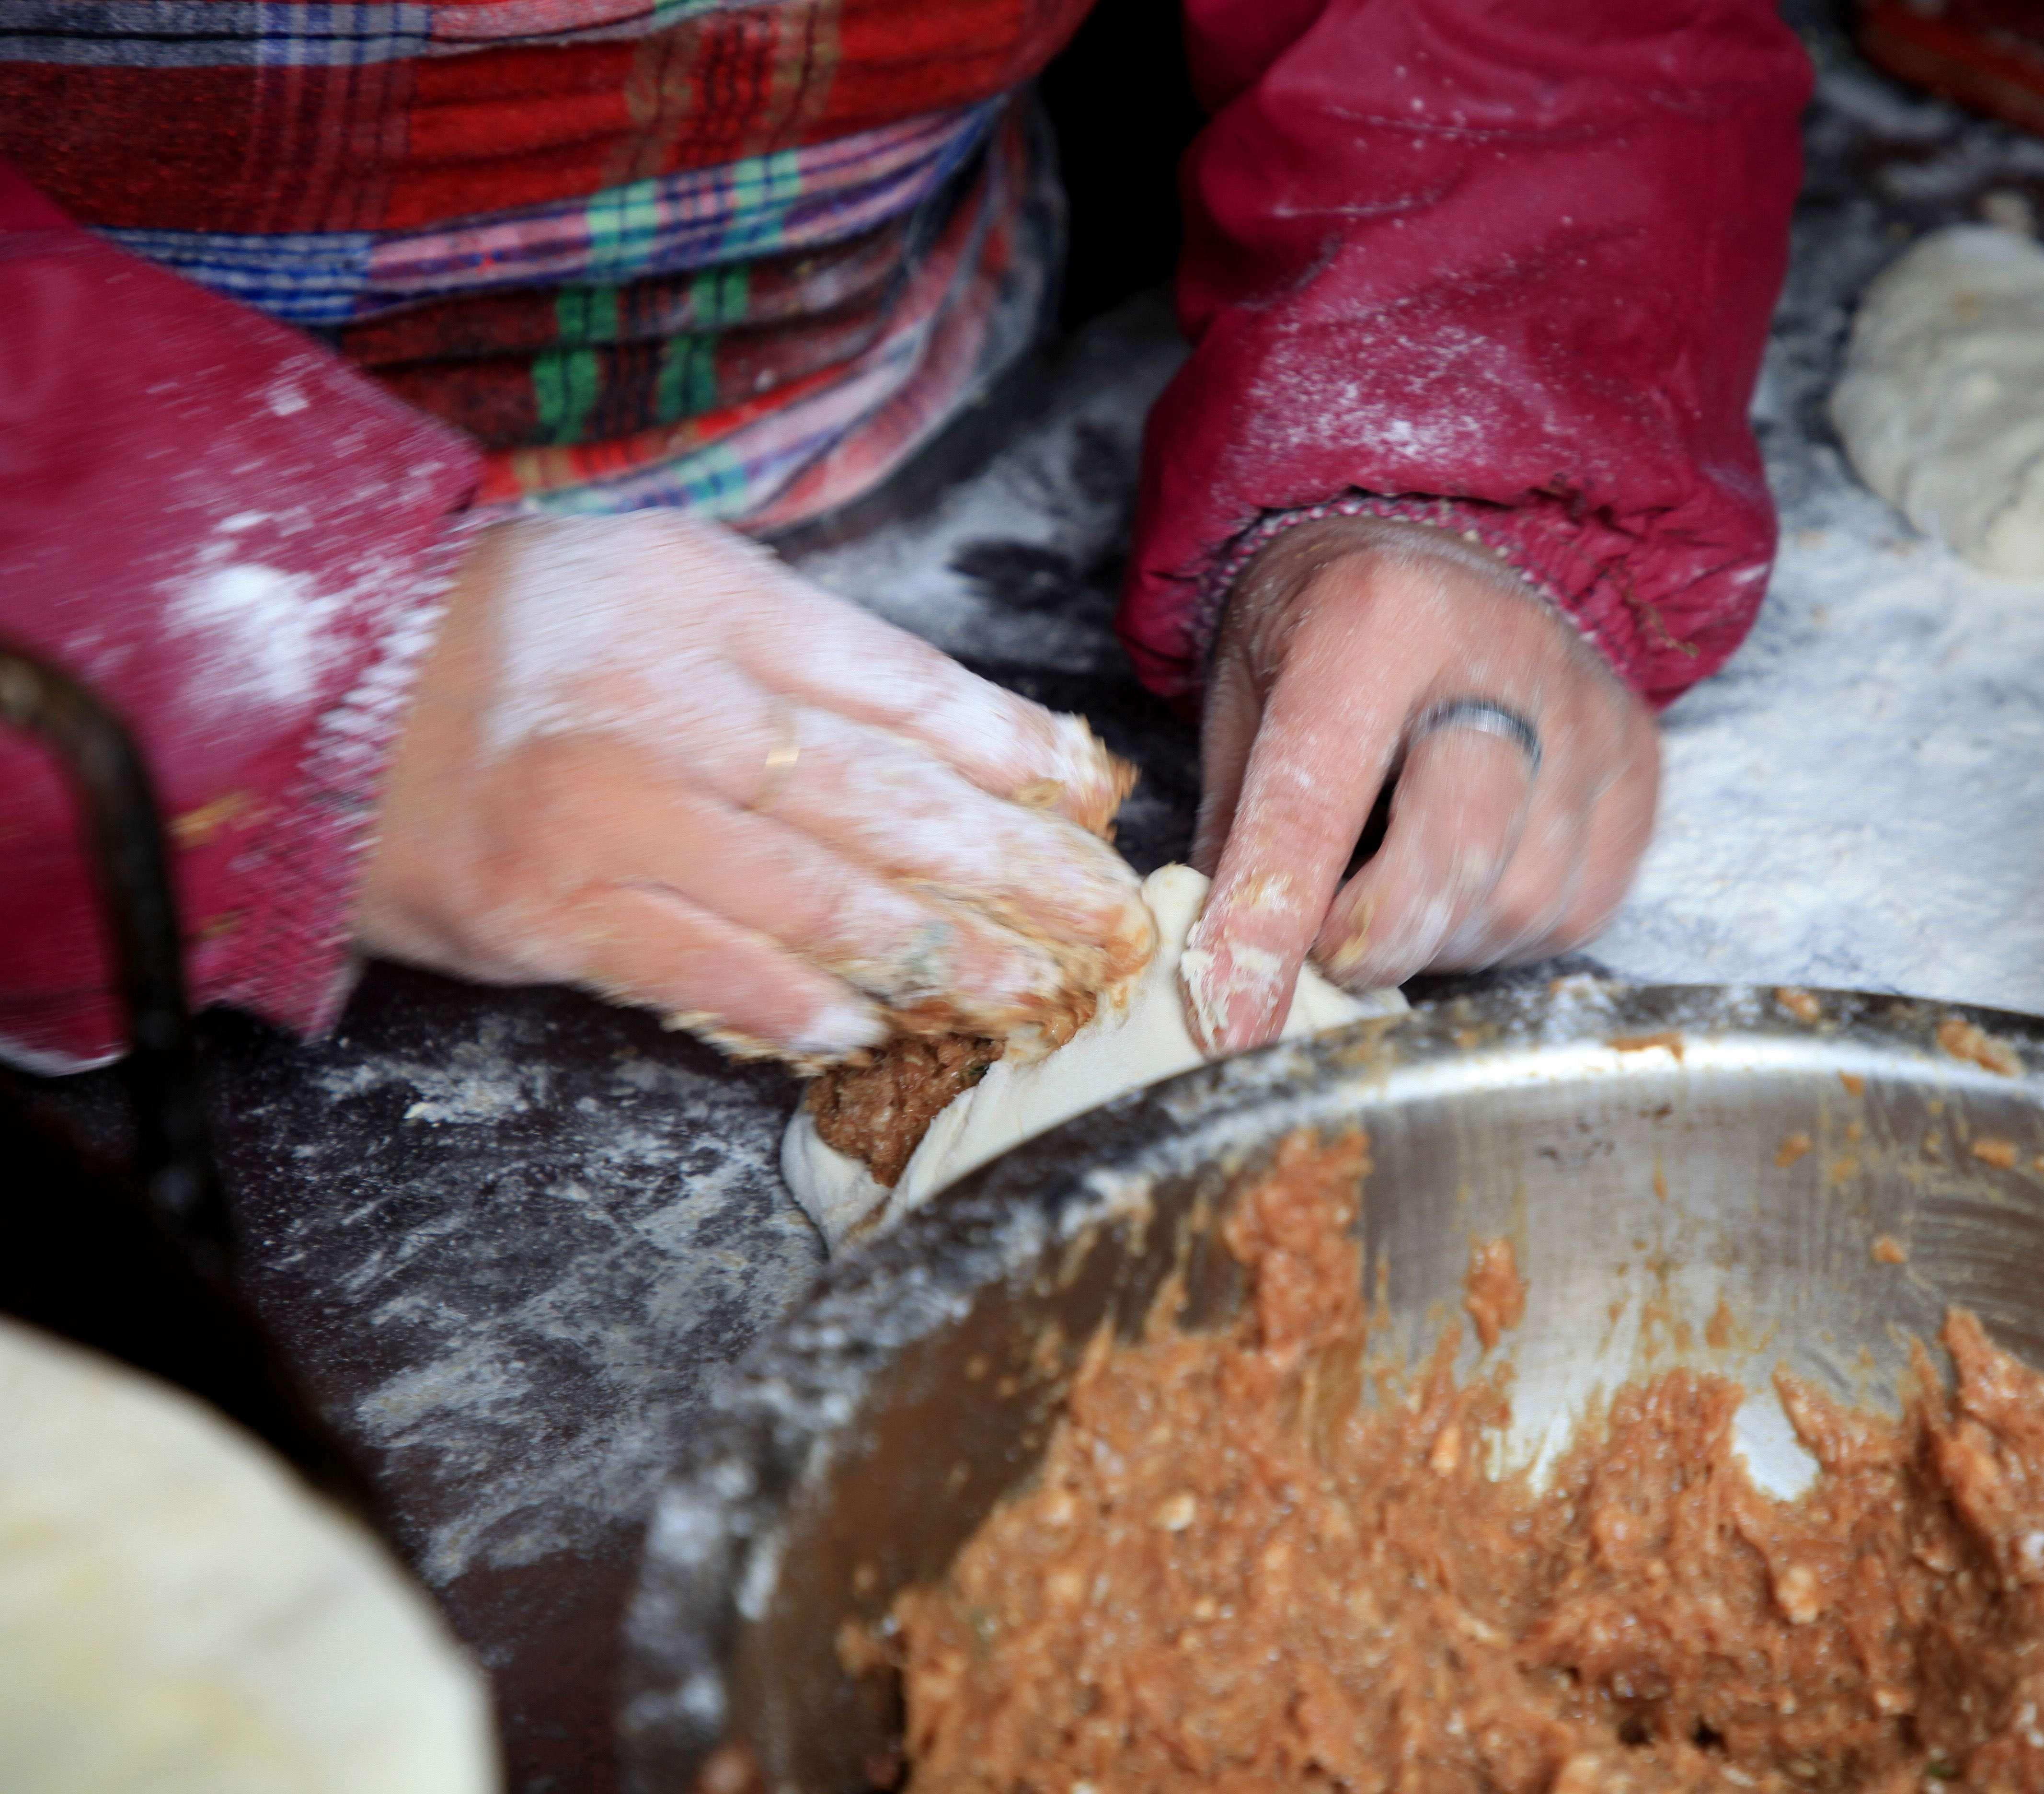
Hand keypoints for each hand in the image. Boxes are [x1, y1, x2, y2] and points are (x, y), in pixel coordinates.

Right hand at [359, 513, 1148, 1061]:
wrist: (312, 687)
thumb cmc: (520, 635)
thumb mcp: (673, 586)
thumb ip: (814, 657)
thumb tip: (980, 746)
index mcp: (710, 604)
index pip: (903, 687)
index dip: (1014, 753)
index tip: (1094, 803)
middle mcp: (666, 704)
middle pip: (884, 801)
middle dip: (1015, 871)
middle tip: (1108, 923)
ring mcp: (604, 813)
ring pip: (812, 897)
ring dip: (939, 956)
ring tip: (1029, 989)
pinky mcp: (545, 910)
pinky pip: (698, 970)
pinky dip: (795, 1003)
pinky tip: (876, 1025)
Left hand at [1184, 518, 1658, 1054]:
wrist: (1430, 554)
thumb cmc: (1323, 637)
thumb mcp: (1247, 705)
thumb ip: (1236, 837)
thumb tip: (1225, 980)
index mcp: (1375, 621)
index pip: (1315, 805)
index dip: (1269, 929)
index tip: (1234, 1020)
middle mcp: (1503, 652)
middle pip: (1452, 861)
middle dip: (1373, 942)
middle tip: (1324, 946)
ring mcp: (1586, 707)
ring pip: (1522, 903)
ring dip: (1442, 944)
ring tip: (1396, 900)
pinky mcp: (1638, 756)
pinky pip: (1583, 907)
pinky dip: (1510, 932)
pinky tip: (1466, 888)